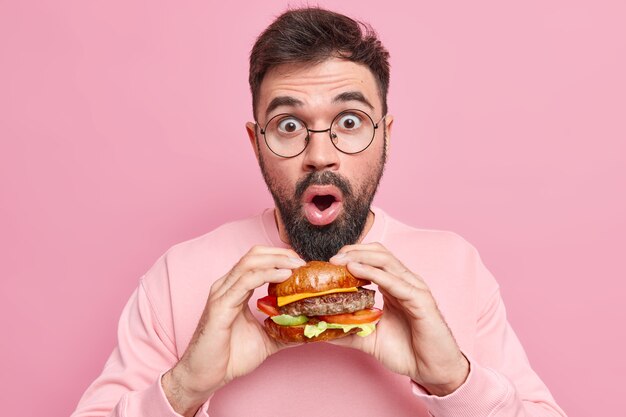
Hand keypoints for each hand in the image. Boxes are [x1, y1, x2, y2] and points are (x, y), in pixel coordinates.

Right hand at [162, 246, 305, 415]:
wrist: (205, 377)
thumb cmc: (229, 357)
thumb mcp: (266, 339)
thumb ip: (285, 330)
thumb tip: (311, 328)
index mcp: (235, 289)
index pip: (257, 260)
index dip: (280, 257)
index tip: (302, 265)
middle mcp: (226, 286)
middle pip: (254, 255)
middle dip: (281, 254)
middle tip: (302, 263)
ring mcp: (222, 293)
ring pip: (250, 263)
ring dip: (277, 261)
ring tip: (297, 266)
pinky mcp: (220, 306)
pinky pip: (245, 281)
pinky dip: (266, 274)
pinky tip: (283, 276)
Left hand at [329, 243, 468, 395]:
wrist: (432, 371)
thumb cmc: (407, 352)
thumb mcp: (370, 339)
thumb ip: (348, 330)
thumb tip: (320, 328)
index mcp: (394, 286)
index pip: (373, 259)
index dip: (352, 255)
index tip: (329, 263)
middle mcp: (405, 282)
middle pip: (379, 253)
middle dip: (354, 251)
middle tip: (332, 259)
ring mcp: (414, 289)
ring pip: (387, 261)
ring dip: (361, 257)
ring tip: (340, 260)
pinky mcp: (421, 300)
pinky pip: (395, 282)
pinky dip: (374, 273)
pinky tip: (356, 270)